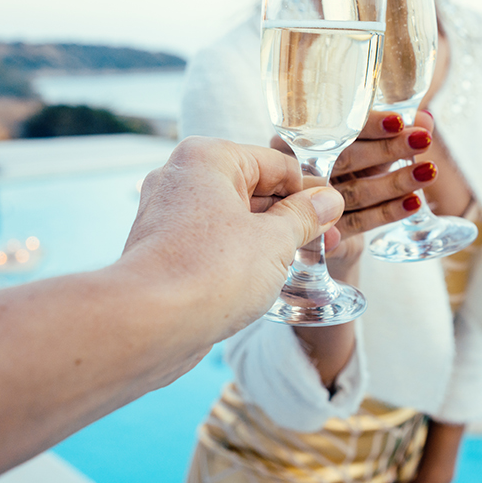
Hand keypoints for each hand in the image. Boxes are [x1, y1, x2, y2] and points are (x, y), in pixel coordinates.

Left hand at [120, 137, 343, 341]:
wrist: (149, 324)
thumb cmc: (210, 272)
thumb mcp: (275, 241)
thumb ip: (305, 216)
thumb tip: (328, 201)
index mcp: (209, 158)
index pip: (276, 164)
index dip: (310, 191)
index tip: (333, 213)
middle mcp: (183, 178)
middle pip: (254, 189)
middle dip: (291, 216)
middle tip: (325, 240)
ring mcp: (169, 214)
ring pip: (234, 218)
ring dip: (269, 237)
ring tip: (303, 260)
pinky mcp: (165, 248)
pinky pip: (214, 241)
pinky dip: (240, 254)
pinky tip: (266, 277)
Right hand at [270, 110, 435, 278]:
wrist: (326, 225)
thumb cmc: (349, 173)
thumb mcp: (370, 150)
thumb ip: (394, 133)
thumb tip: (426, 117)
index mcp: (304, 138)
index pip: (336, 129)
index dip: (369, 125)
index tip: (399, 121)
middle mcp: (300, 168)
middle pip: (346, 159)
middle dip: (387, 150)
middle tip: (423, 140)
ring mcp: (307, 205)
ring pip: (355, 192)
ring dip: (395, 182)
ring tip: (428, 172)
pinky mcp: (322, 234)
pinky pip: (359, 222)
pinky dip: (388, 212)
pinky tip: (414, 202)